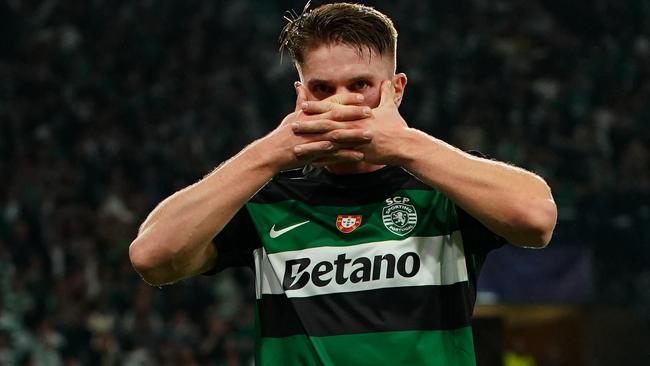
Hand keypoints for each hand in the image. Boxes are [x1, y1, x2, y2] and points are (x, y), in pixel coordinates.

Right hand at [262, 83, 373, 170]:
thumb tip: (299, 85)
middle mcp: (313, 125)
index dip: (347, 100)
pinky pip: (333, 155)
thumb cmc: (282, 134)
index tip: (362, 97)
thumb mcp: (292, 116)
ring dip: (354, 135)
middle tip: (371, 112)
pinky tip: (360, 156)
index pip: (331, 104)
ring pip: (337, 136)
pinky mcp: (314, 154)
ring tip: (370, 135)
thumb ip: (300, 102)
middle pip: (337, 117)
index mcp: (310, 114)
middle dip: (354, 114)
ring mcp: (314, 140)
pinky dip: (346, 155)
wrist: (272, 153)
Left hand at [293, 80, 408, 165]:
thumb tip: (387, 80)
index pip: (333, 108)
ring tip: (295, 148)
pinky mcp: (357, 154)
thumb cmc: (397, 127)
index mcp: (357, 115)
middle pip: (326, 125)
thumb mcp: (390, 108)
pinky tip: (311, 164)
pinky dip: (324, 161)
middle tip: (292, 124)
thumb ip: (386, 94)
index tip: (303, 104)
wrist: (404, 145)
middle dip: (308, 125)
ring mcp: (354, 141)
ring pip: (328, 143)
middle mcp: (353, 126)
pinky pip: (337, 159)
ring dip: (311, 145)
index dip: (317, 106)